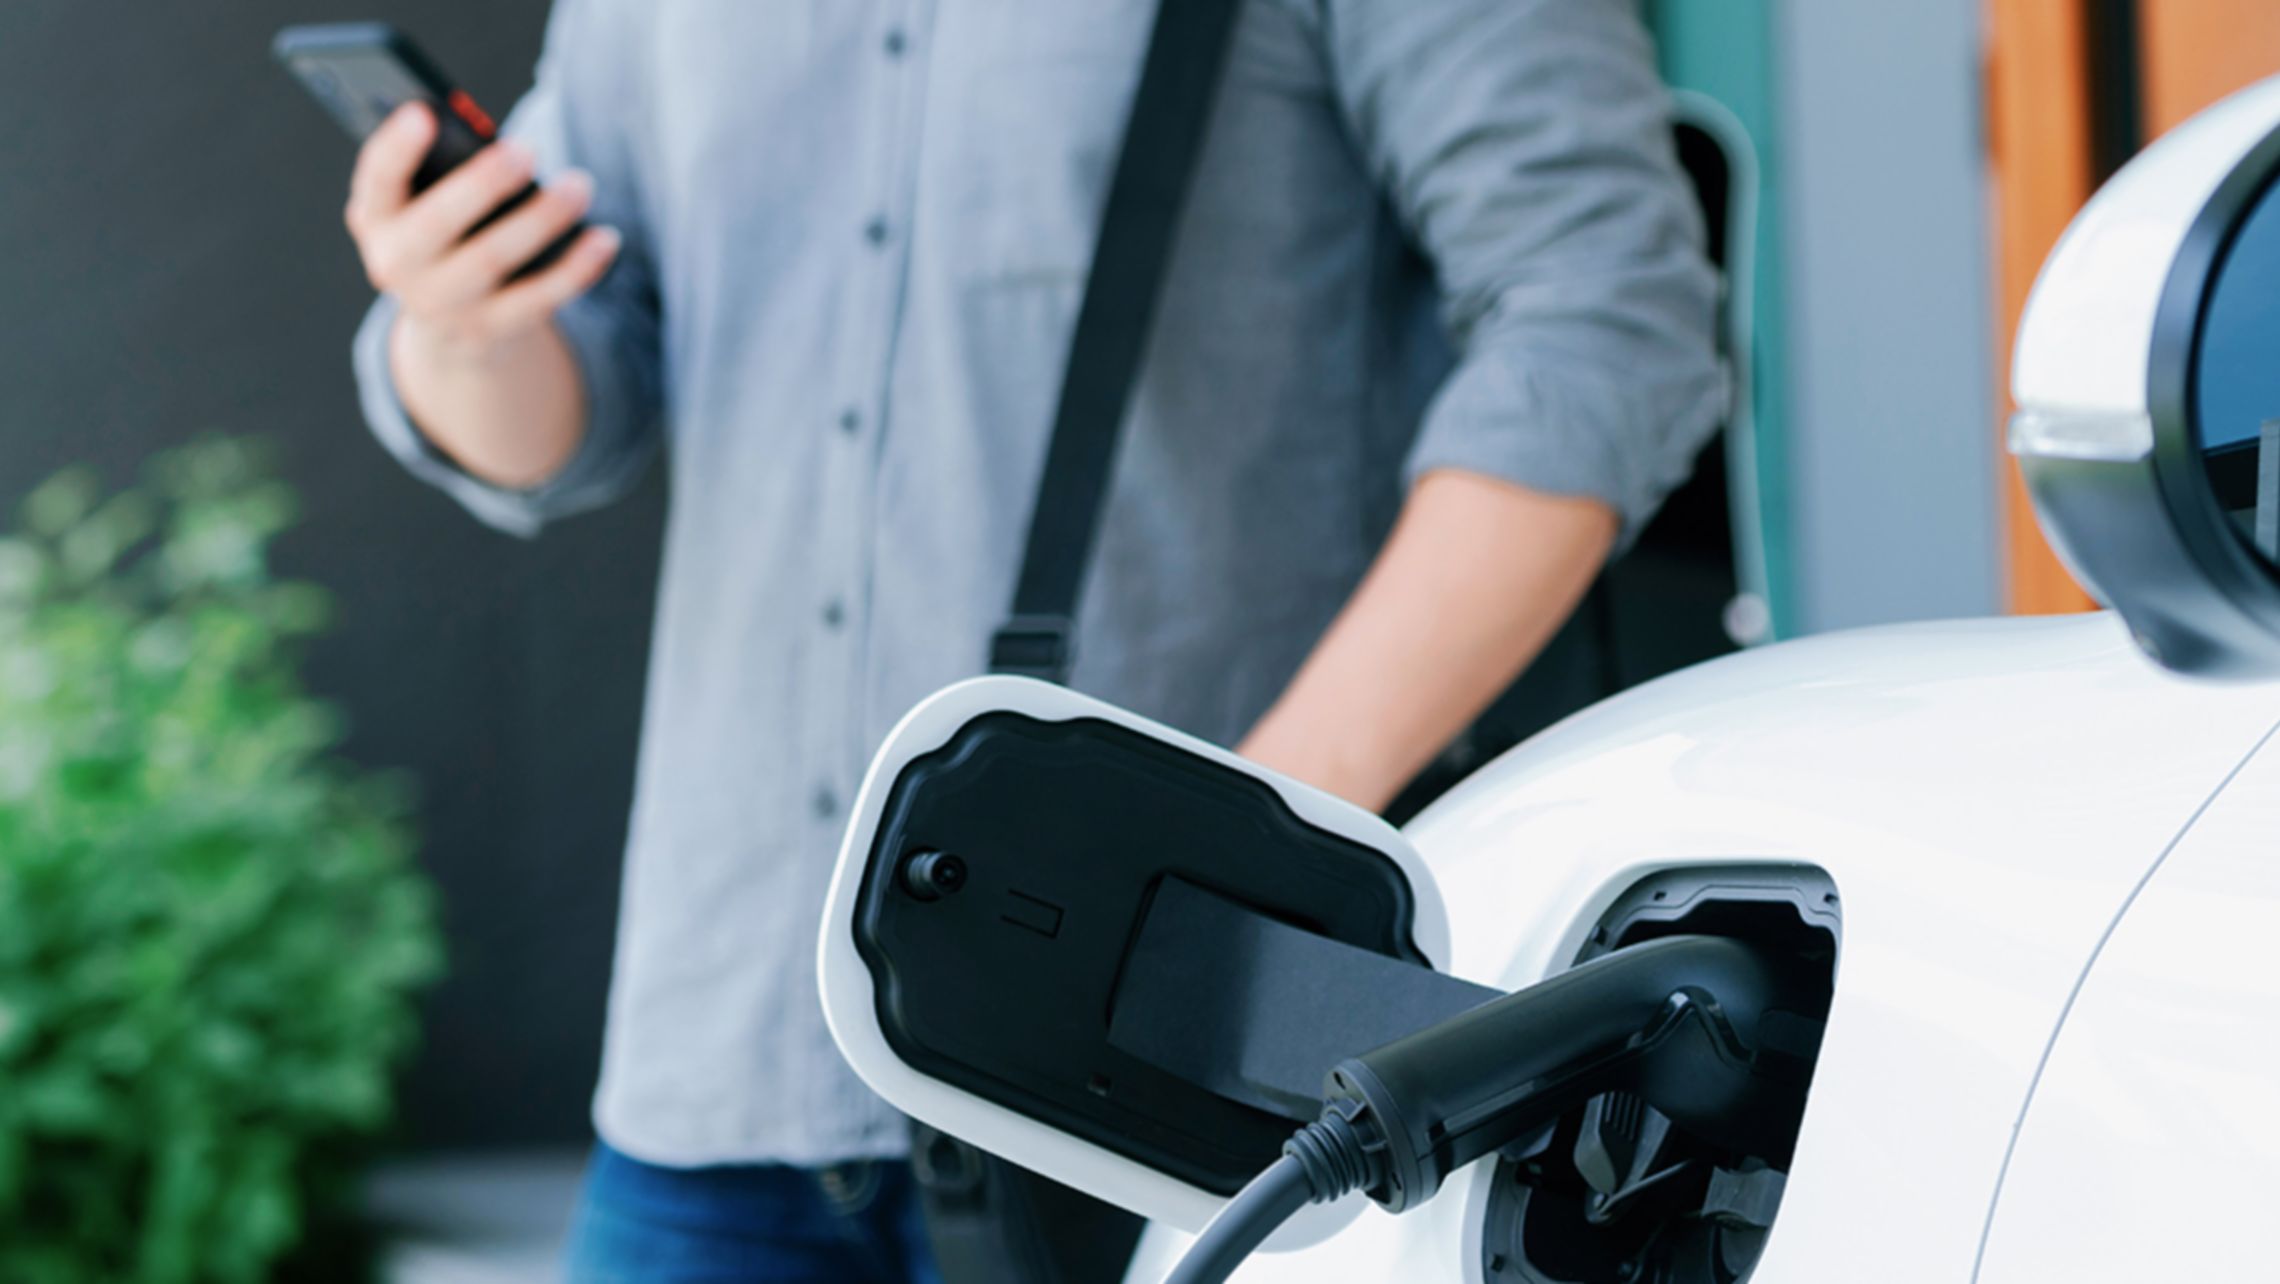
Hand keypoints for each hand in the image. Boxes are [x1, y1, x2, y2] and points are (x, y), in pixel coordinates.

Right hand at [344, 103, 619, 360]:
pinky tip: (605, 238)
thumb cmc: (444, 234)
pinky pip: (538, 300)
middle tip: (528, 150)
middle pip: (437, 225)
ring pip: (492, 261)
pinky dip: (576, 269)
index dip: (396, 148)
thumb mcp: (424, 203)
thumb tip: (502, 147)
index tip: (423, 113)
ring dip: (541, 220)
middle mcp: (397, 266)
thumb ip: (445, 172)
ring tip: (580, 185)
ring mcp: (441, 306)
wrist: (446, 326)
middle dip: (482, 185)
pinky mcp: (487, 333)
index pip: (377, 180)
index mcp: (375, 218)